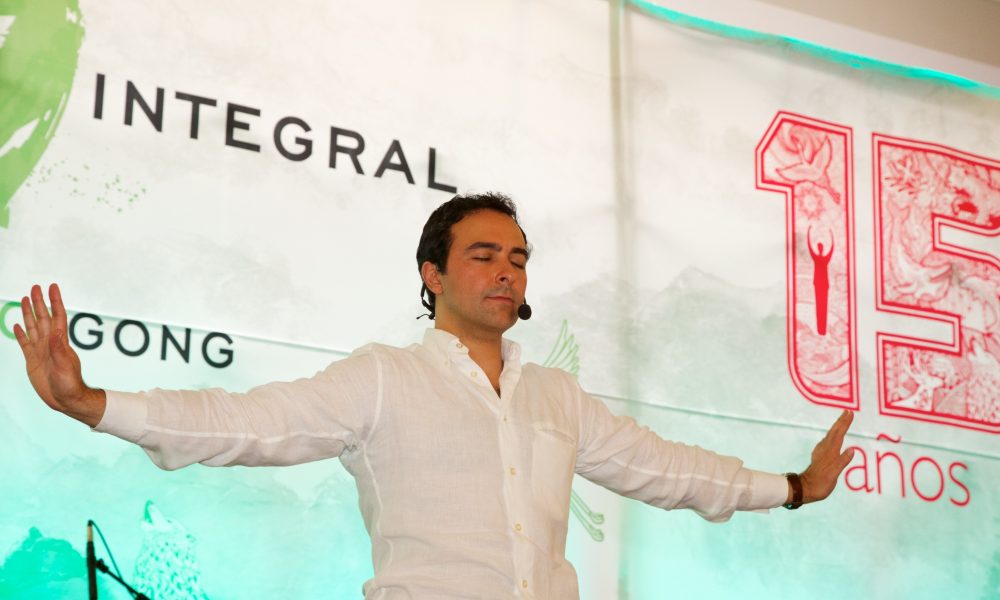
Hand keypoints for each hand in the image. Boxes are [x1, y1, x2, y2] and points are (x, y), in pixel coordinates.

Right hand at [13, 283, 104, 426]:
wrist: (65, 399)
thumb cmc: (69, 384)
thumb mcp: (65, 365)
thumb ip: (60, 348)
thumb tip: (57, 331)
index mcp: (60, 342)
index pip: (57, 316)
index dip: (55, 301)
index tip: (52, 287)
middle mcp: (50, 343)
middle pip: (43, 318)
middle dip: (39, 302)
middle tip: (35, 287)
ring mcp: (41, 351)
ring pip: (33, 327)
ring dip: (29, 314)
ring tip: (25, 300)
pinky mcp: (33, 360)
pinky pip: (25, 343)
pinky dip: (21, 333)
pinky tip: (18, 325)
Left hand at [798, 409, 854, 503]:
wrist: (805, 489)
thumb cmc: (820, 484)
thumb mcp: (833, 474)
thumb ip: (842, 461)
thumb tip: (852, 449)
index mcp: (830, 452)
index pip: (839, 434)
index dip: (844, 423)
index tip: (850, 413)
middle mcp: (825, 450)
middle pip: (834, 432)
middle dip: (841, 421)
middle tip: (847, 412)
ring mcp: (821, 453)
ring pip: (830, 436)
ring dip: (837, 427)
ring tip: (842, 421)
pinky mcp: (819, 457)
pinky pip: (827, 442)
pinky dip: (832, 436)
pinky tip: (832, 438)